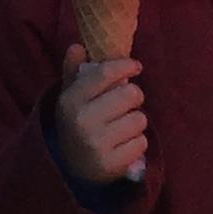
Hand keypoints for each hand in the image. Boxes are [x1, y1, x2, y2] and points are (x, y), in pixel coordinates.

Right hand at [53, 44, 148, 185]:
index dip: (126, 66)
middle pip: (131, 95)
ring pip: (139, 120)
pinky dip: (137, 143)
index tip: (135, 66)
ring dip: (135, 122)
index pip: (105, 73)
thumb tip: (77, 46)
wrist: (71, 167)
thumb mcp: (70, 97)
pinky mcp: (112, 164)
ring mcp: (96, 144)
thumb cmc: (77, 123)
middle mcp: (82, 121)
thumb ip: (73, 70)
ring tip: (121, 127)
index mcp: (70, 101)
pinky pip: (142, 143)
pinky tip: (123, 145)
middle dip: (133, 97)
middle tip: (125, 104)